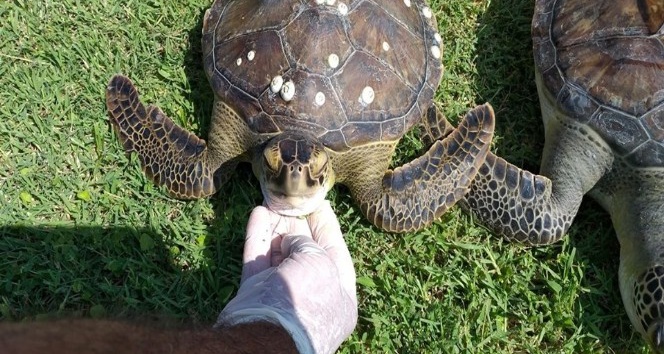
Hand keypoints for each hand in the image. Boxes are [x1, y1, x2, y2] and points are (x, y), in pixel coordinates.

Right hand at [216, 201, 356, 353]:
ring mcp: (283, 296)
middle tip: (292, 199)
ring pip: (279, 254)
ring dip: (276, 227)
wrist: (265, 335)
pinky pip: (258, 260)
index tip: (319, 203)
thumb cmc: (304, 299)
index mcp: (339, 294)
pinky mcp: (256, 294)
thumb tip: (290, 240)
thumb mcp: (319, 261)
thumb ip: (308, 243)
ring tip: (273, 200)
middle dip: (298, 224)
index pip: (335, 251)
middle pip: (305, 251)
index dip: (326, 225)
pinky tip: (258, 213)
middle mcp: (312, 294)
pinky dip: (258, 237)